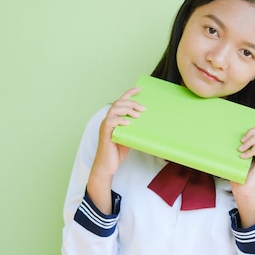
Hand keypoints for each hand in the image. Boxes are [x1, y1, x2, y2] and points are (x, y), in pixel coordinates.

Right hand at [88, 87, 144, 212]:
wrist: (107, 165)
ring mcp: (105, 126)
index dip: (129, 93)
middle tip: (143, 108)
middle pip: (118, 103)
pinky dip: (119, 120)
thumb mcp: (130, 136)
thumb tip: (148, 122)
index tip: (139, 89)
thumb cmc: (118, 151)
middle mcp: (108, 120)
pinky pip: (110, 122)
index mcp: (114, 118)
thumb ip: (134, 128)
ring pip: (114, 110)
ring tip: (138, 115)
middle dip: (131, 102)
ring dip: (127, 109)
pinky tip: (128, 123)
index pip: (120, 101)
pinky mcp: (105, 134)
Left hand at [231, 125, 254, 226]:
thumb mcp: (238, 159)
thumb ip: (241, 149)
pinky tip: (243, 157)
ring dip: (250, 140)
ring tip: (241, 148)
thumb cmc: (239, 178)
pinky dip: (250, 150)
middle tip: (241, 141)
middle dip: (251, 132)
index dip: (254, 129)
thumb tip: (233, 137)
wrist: (244, 193)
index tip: (243, 135)